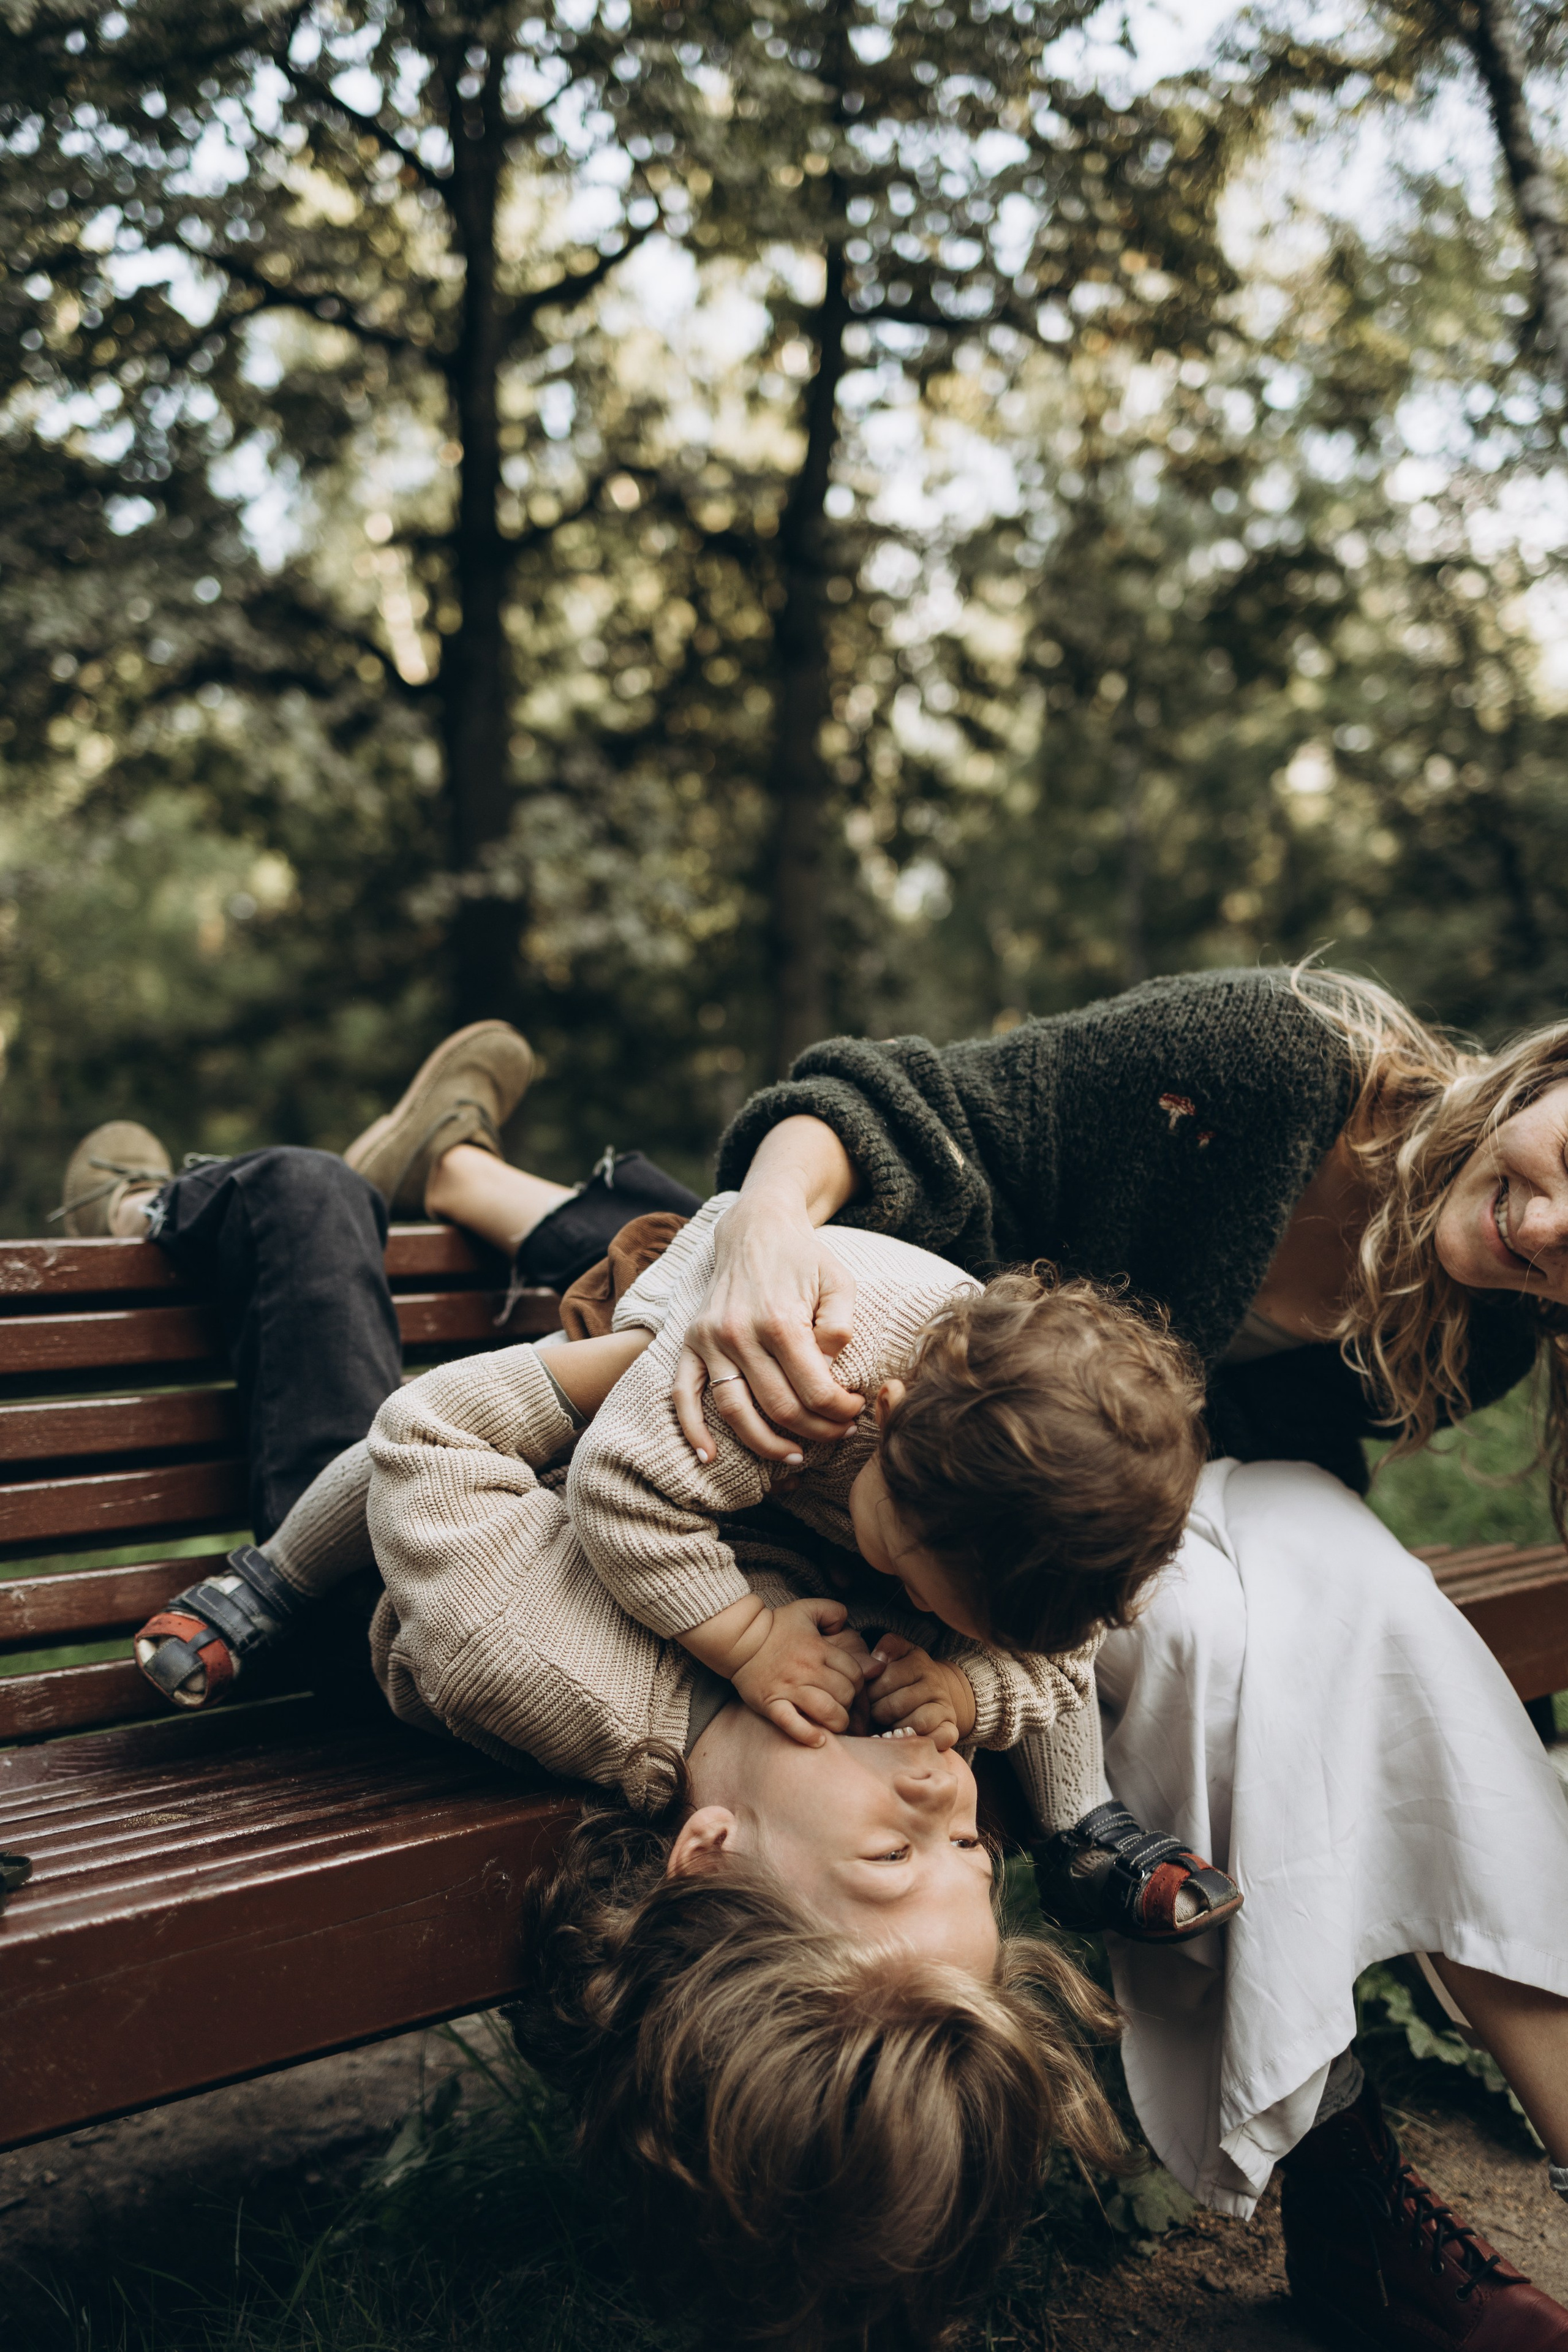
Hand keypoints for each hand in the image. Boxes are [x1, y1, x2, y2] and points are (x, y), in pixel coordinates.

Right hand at [672, 1191, 863, 1464]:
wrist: (756, 1229)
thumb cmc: (805, 1259)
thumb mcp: (839, 1283)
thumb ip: (840, 1329)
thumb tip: (828, 1375)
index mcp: (781, 1320)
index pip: (816, 1389)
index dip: (840, 1412)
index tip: (854, 1412)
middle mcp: (740, 1333)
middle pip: (780, 1408)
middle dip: (816, 1431)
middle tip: (837, 1434)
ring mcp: (710, 1340)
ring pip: (736, 1412)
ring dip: (767, 1444)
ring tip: (795, 1456)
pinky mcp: (691, 1342)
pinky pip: (683, 1394)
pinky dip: (693, 1430)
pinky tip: (710, 1456)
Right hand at [729, 1597, 866, 1746]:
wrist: (739, 1639)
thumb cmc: (774, 1626)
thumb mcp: (806, 1609)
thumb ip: (832, 1611)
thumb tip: (847, 1623)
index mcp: (819, 1649)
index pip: (854, 1674)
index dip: (858, 1684)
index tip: (850, 1687)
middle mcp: (807, 1670)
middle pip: (845, 1694)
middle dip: (850, 1703)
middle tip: (842, 1704)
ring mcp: (789, 1689)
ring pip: (826, 1711)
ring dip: (838, 1721)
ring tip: (835, 1722)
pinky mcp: (771, 1704)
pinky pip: (793, 1725)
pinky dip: (809, 1735)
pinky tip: (819, 1740)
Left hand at [864, 1632, 976, 1753]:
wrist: (936, 1691)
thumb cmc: (906, 1675)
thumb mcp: (899, 1654)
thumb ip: (888, 1648)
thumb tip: (878, 1658)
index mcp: (919, 1663)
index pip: (887, 1679)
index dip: (870, 1691)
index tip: (865, 1696)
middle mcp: (935, 1684)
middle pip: (897, 1705)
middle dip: (877, 1712)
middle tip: (871, 1714)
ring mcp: (944, 1707)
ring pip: (916, 1723)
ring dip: (895, 1729)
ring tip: (885, 1726)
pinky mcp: (951, 1729)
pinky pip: (938, 1739)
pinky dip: (921, 1741)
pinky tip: (905, 1738)